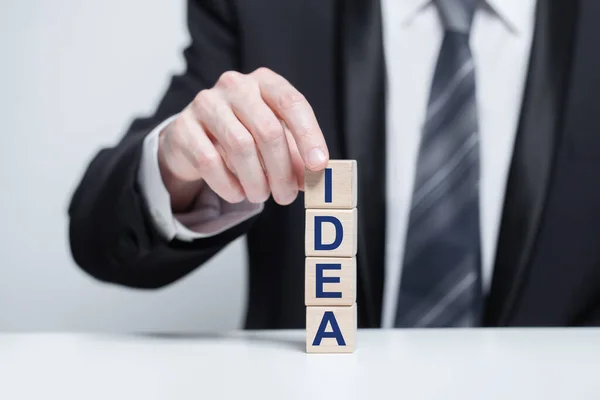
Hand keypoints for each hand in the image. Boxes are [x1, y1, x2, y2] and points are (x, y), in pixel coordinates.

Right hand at [157, 67, 328, 211]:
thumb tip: (318, 178)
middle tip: (286, 197)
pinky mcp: (183, 127)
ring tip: (261, 196)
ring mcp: (206, 103)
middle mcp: (235, 85)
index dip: (309, 136)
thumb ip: (297, 157)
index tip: (318, 167)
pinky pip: (210, 161)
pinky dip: (228, 184)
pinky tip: (237, 194)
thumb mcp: (275, 142)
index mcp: (264, 81)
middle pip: (268, 130)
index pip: (292, 103)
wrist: (194, 139)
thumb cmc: (244, 136)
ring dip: (256, 181)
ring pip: (240, 147)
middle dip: (281, 171)